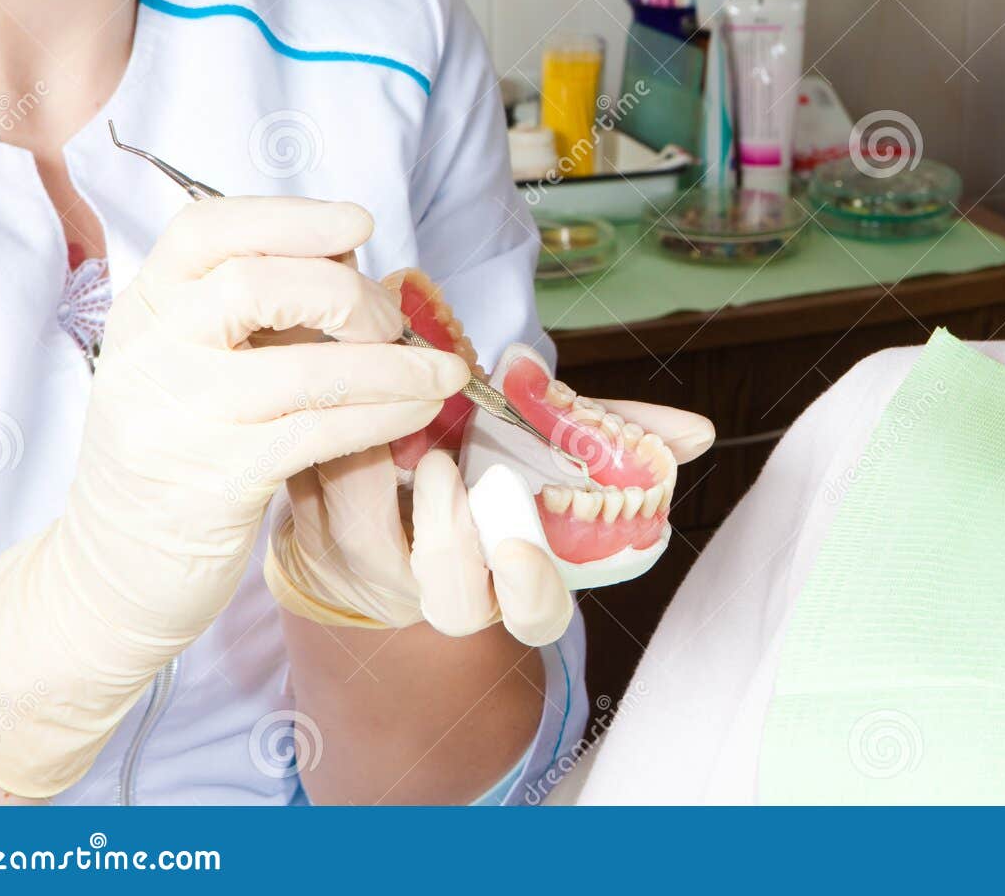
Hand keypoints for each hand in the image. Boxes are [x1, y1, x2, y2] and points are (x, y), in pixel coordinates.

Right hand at [0, 197, 468, 796]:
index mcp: (144, 309)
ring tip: (442, 372)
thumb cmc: (180, 448)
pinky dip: (385, 415)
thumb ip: (254, 312)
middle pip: (257, 284)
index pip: (204, 232)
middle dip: (349, 294)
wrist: (115, 567)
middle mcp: (150, 354)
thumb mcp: (193, 363)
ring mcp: (180, 418)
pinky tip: (420, 412)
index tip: (359, 224)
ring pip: (305, 368)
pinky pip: (322, 432)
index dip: (290, 216)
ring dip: (393, 365)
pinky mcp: (218, 481)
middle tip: (394, 321)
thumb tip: (354, 260)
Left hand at [269, 380, 714, 646]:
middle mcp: (440, 589)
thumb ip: (613, 436)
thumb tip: (697, 432)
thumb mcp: (547, 448)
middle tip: (445, 461)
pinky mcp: (307, 527)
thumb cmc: (479, 463)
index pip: (535, 618)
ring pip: (362, 541)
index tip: (522, 542)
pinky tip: (345, 386)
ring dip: (374, 475)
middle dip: (450, 533)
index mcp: (508, 579)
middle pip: (451, 599)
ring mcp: (368, 566)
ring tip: (388, 411)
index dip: (532, 590)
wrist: (377, 469)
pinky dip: (327, 438)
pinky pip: (308, 493)